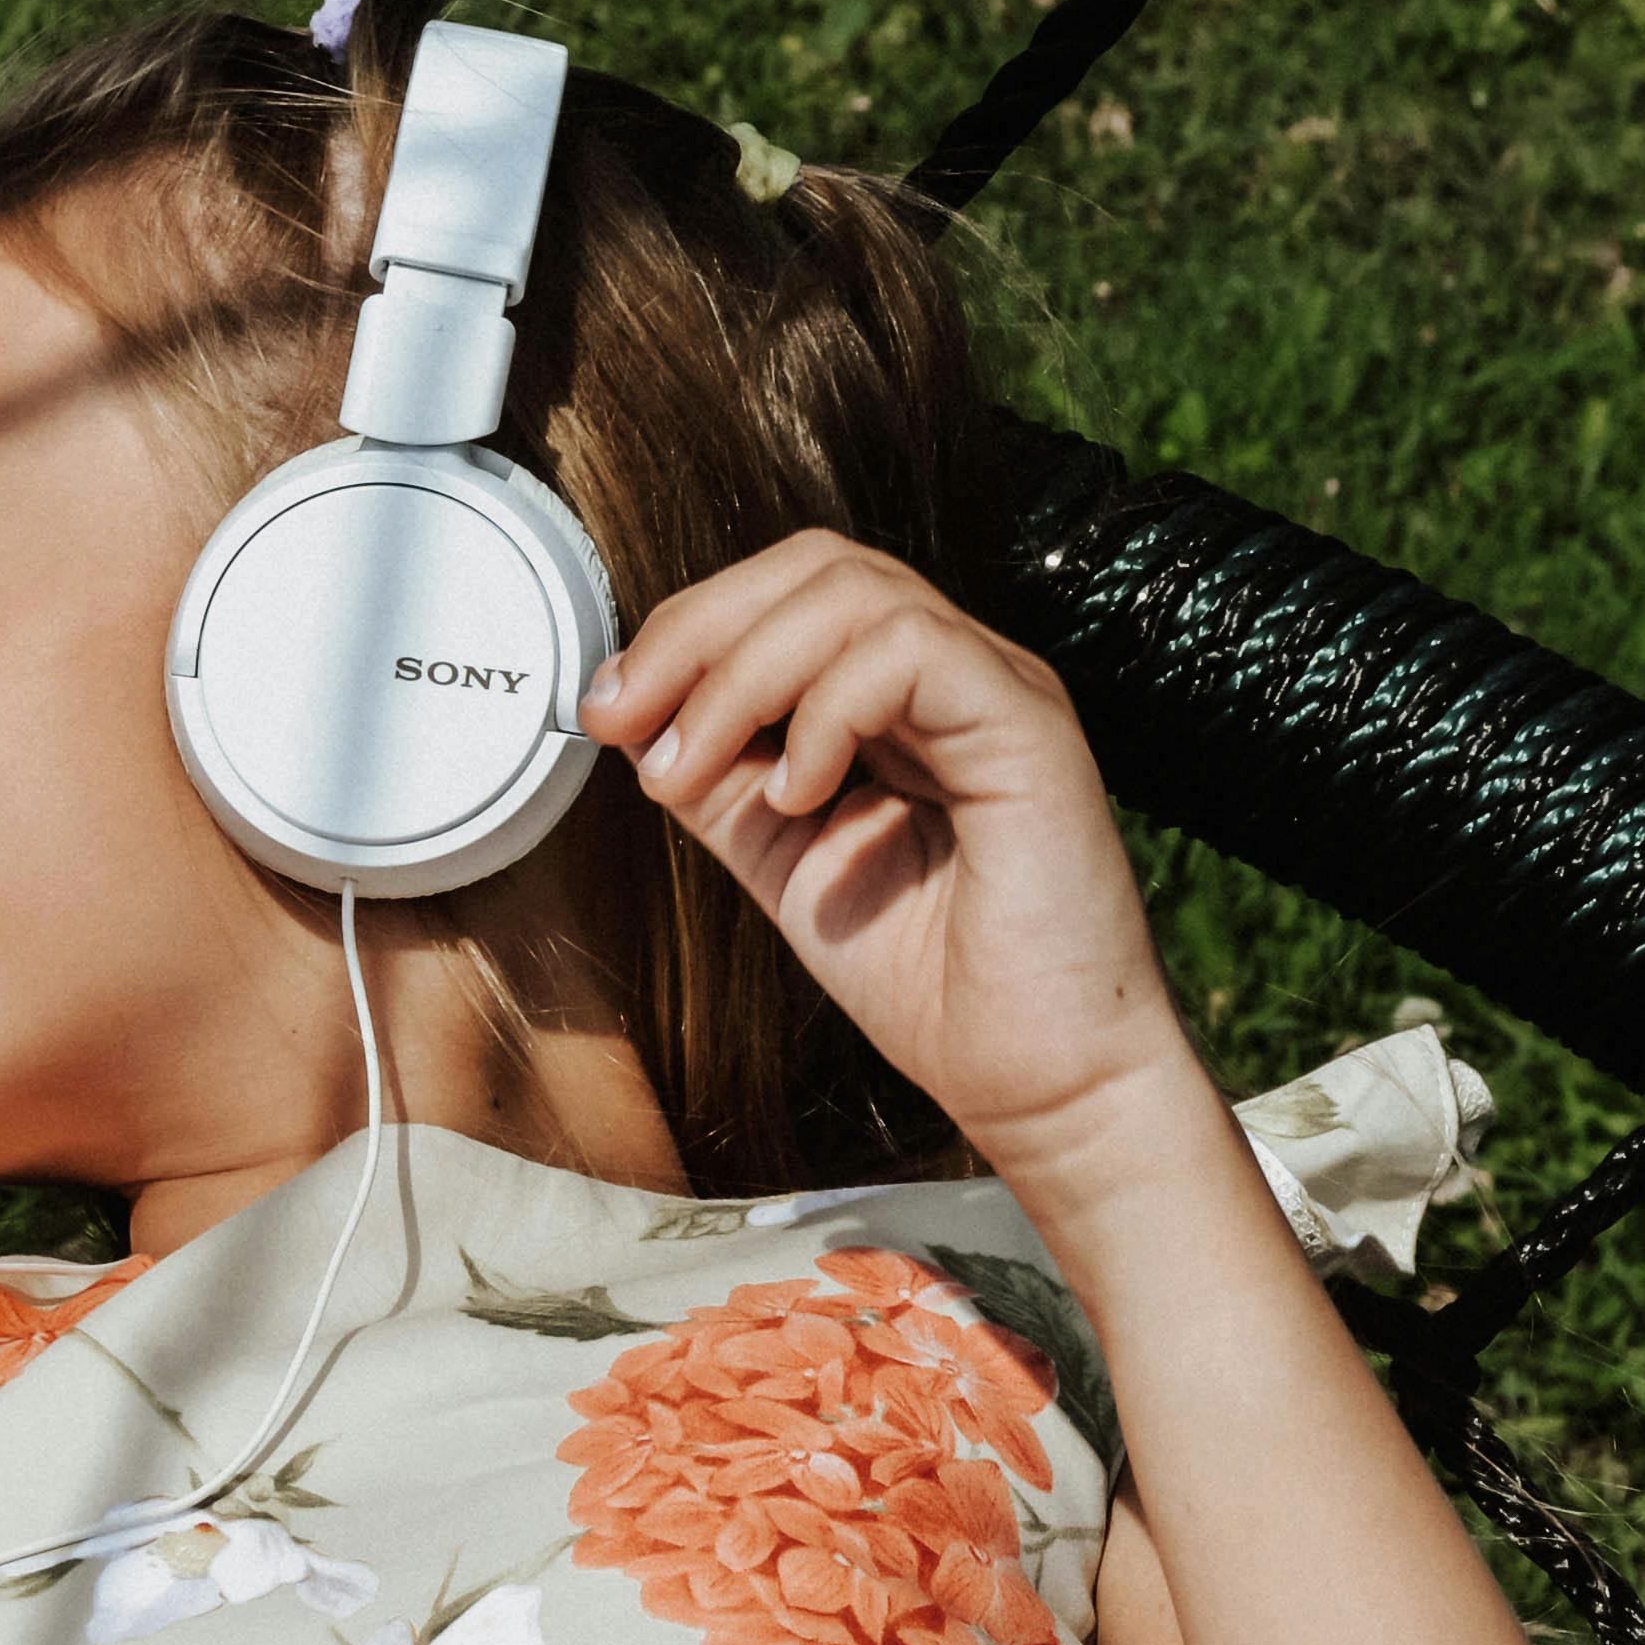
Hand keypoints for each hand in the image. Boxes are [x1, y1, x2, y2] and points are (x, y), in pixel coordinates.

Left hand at [575, 529, 1201, 1183]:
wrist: (1037, 1078)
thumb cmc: (934, 983)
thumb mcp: (785, 862)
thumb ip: (720, 783)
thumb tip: (630, 715)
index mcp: (901, 697)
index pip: (788, 594)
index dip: (685, 632)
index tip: (607, 708)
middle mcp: (954, 675)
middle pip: (816, 566)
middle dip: (696, 630)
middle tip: (625, 716)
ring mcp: (999, 689)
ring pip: (857, 593)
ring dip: (741, 675)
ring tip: (695, 770)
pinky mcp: (1031, 728)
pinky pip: (916, 652)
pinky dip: (828, 710)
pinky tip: (798, 794)